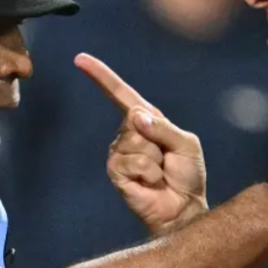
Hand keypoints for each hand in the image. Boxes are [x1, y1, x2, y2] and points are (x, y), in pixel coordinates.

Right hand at [75, 54, 207, 234]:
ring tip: (159, 173)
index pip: (121, 94)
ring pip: (134, 141)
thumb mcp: (186, 144)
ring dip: (154, 159)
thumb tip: (135, 116)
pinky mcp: (116, 171)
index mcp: (147, 121)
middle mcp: (129, 133)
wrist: (183, 208)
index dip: (101, 77)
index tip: (80, 59)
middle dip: (158, 140)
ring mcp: (119, 152)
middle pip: (133, 119)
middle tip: (166, 160)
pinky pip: (132, 161)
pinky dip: (148, 172)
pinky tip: (151, 182)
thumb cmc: (187, 176)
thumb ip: (164, 128)